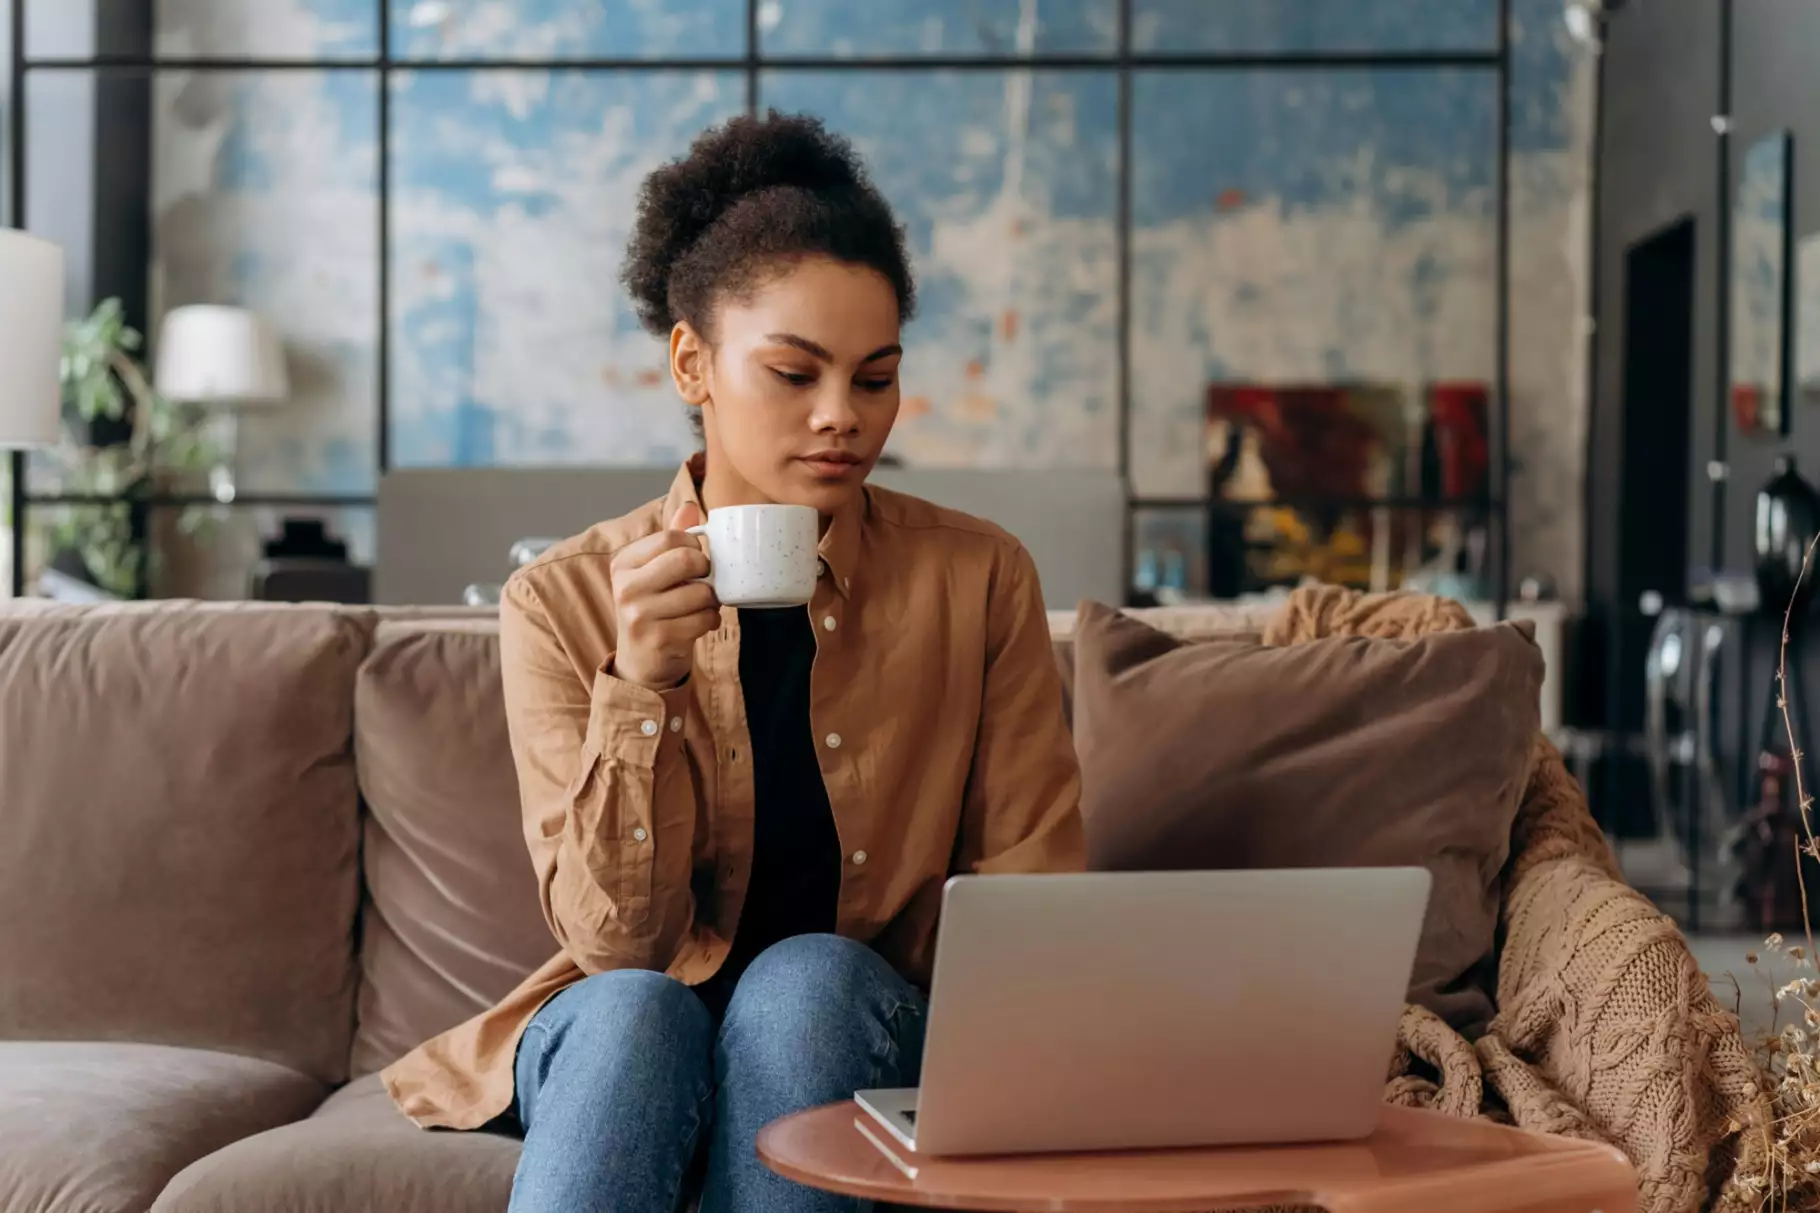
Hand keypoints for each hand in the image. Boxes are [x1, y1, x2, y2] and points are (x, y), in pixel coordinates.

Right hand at [609, 503, 718, 689]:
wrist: (640, 664)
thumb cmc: (653, 610)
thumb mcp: (654, 572)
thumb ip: (671, 540)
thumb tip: (690, 507)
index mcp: (623, 564)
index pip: (670, 537)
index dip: (693, 546)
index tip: (694, 561)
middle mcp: (625, 587)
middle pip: (685, 559)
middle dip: (706, 570)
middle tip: (703, 582)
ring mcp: (639, 614)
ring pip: (700, 592)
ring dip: (711, 600)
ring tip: (701, 607)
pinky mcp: (658, 638)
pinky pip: (703, 619)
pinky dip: (711, 621)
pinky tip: (701, 624)